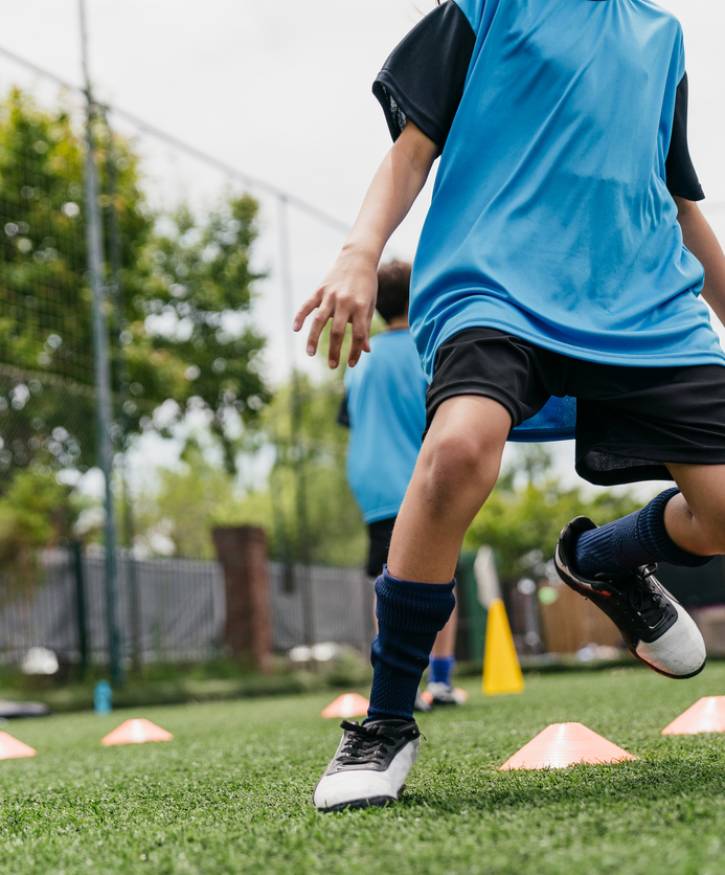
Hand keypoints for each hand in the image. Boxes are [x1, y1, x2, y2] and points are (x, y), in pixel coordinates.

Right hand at [293, 250, 376, 367]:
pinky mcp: (319, 290)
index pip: (358, 335)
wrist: (358, 258)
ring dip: (314, 339)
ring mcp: (330, 296)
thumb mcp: (370, 304)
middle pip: (338, 331)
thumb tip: (366, 350)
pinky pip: (307, 305)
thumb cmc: (366, 284)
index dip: (356, 352)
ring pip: (320, 321)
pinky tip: (295, 329)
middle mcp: (345, 302)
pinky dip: (300, 316)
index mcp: (361, 306)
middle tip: (333, 366)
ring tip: (310, 354)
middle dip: (335, 351)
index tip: (352, 364)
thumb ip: (365, 326)